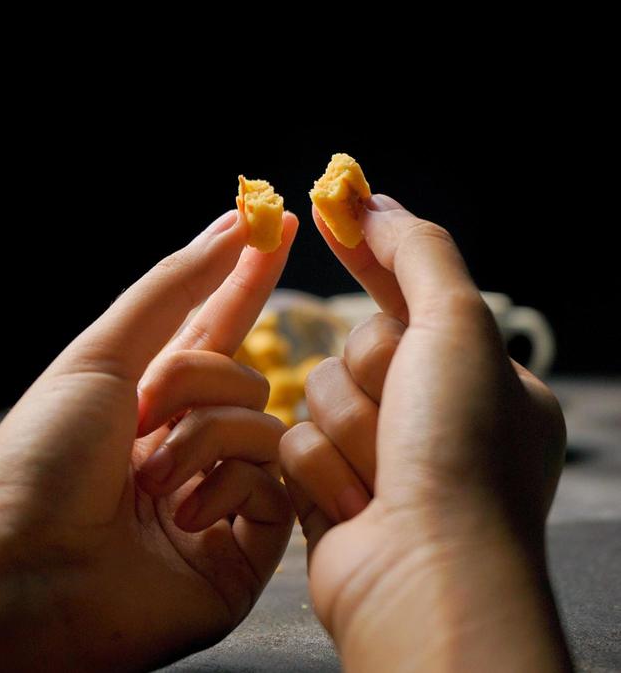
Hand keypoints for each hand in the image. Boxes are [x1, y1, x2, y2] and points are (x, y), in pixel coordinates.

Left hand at [0, 209, 297, 671]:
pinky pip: (276, 486)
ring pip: (264, 426)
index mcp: (151, 398)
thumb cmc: (42, 461)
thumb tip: (233, 225)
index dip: (250, 275)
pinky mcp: (241, 551)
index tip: (286, 222)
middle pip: (245, 374)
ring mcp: (217, 497)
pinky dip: (229, 488)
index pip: (221, 324)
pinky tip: (183, 516)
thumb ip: (174, 287)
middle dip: (198, 382)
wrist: (21, 577)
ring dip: (203, 440)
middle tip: (144, 415)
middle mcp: (189, 443)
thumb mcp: (100, 354)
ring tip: (149, 482)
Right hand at [281, 196, 570, 671]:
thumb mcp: (456, 323)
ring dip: (347, 426)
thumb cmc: (459, 449)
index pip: (415, 293)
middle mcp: (436, 419)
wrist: (426, 576)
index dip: (374, 252)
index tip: (331, 209)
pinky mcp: (334, 493)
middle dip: (372, 372)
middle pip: (360, 344)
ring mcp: (385, 459)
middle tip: (406, 409)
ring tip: (383, 472)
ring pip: (321, 392)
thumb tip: (372, 201)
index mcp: (482, 378)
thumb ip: (415, 250)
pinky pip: (294, 442)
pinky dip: (320, 469)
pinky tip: (357, 506)